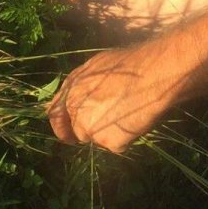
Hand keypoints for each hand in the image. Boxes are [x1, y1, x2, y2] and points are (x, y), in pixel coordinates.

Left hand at [46, 43, 177, 152]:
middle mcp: (76, 112)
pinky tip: (135, 121)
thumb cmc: (127, 64)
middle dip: (91, 127)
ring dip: (108, 133)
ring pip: (97, 139)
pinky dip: (125, 138)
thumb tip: (64, 102)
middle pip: (78, 130)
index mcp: (70, 91)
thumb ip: (77, 85)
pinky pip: (117, 145)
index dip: (63, 126)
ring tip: (127, 114)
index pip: (55, 116)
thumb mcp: (94, 66)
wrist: (152, 73)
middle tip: (112, 116)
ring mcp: (92, 129)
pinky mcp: (110, 142)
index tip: (69, 134)